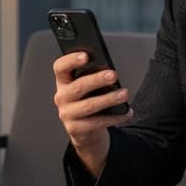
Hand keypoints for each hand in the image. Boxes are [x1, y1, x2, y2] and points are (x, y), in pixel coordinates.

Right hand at [53, 52, 130, 177]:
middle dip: (97, 80)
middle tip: (113, 75)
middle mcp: (62, 97)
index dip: (71, 60)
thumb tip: (108, 70)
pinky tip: (125, 112)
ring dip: (109, 99)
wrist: (84, 130)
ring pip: (89, 105)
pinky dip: (114, 117)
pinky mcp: (75, 129)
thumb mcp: (87, 87)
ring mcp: (67, 114)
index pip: (60, 67)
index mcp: (63, 81)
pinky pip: (96, 122)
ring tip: (124, 94)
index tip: (86, 56)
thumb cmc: (88, 101)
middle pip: (78, 86)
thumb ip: (92, 76)